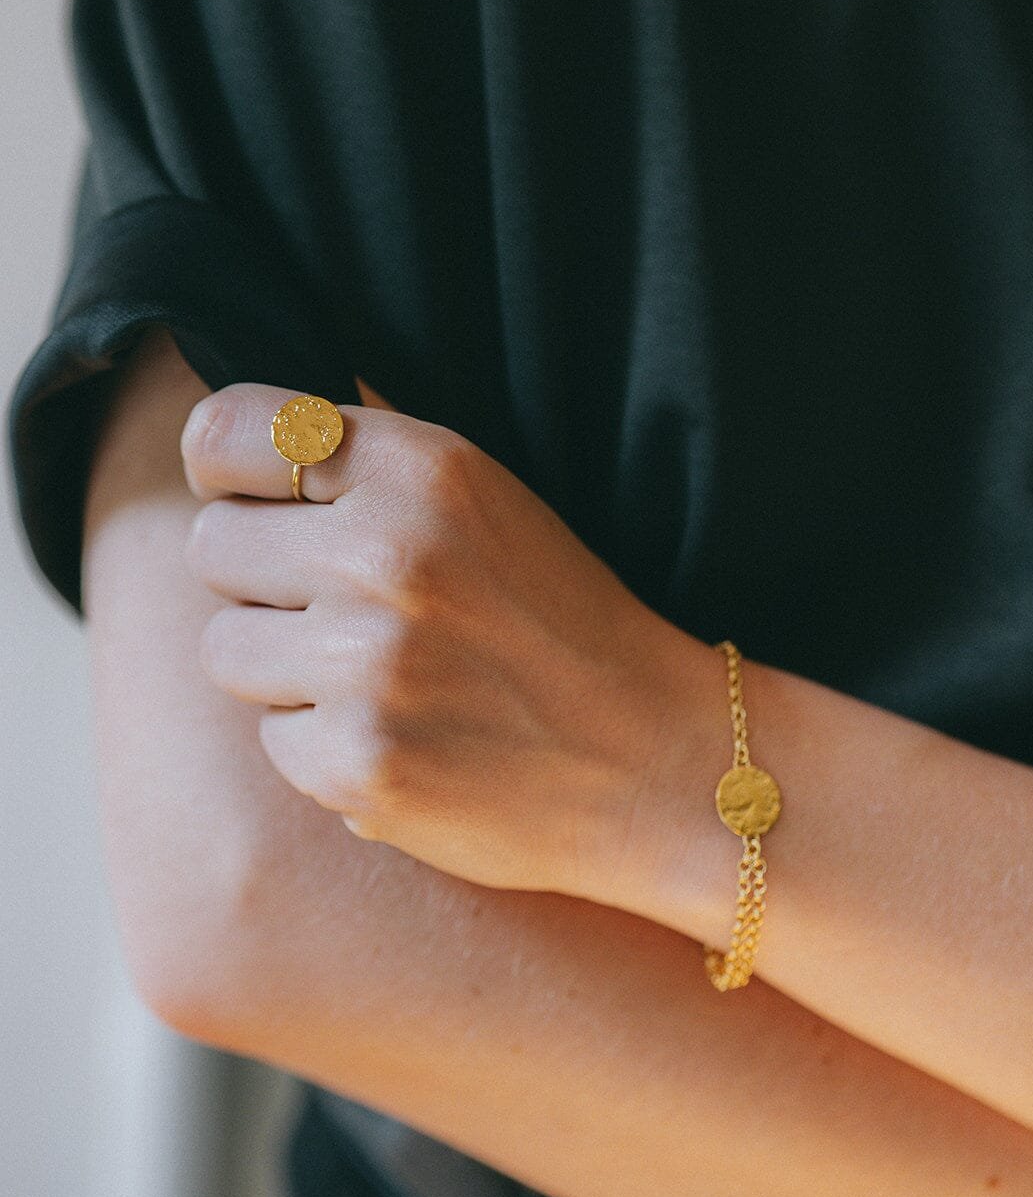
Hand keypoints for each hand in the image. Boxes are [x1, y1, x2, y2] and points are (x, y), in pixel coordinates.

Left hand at [179, 377, 692, 901]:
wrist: (655, 759)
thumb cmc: (558, 622)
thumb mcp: (484, 499)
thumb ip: (369, 465)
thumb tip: (240, 445)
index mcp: (421, 468)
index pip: (226, 432)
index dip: (229, 474)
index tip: (260, 505)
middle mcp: (388, 552)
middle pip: (213, 549)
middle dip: (263, 584)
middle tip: (345, 612)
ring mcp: (371, 664)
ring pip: (226, 651)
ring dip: (285, 672)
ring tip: (381, 681)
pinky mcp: (359, 764)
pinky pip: (272, 742)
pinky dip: (325, 748)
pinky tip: (407, 740)